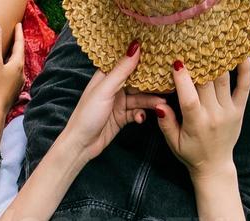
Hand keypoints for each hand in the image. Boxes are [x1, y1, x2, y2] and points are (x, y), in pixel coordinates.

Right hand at [0, 22, 25, 119]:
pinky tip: (7, 70)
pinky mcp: (13, 91)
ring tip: (10, 51)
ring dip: (14, 56)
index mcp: (18, 64)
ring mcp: (18, 83)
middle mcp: (21, 73)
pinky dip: (11, 67)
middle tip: (15, 35)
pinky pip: (14, 74)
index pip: (19, 44)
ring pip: (17, 65)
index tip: (18, 24)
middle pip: (20, 54)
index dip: (18, 33)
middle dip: (17, 44)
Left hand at [58, 42, 168, 162]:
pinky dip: (141, 114)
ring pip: (140, 98)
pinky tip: (141, 118)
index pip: (126, 61)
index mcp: (106, 76)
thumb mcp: (105, 90)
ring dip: (150, 101)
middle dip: (151, 82)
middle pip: (137, 80)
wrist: (81, 145)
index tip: (159, 51)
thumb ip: (121, 70)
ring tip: (161, 103)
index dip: (141, 56)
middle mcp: (113, 87)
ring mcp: (119, 103)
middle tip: (167, 81)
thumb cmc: (87, 115)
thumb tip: (135, 46)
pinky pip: (137, 112)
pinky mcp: (123, 117)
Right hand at [155, 58, 249, 178]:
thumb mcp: (173, 143)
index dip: (183, 79)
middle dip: (199, 64)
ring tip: (212, 44)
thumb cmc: (191, 153)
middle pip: (207, 83)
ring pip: (223, 80)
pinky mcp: (239, 109)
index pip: (189, 98)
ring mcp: (229, 111)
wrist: (215, 166)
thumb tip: (160, 104)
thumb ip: (166, 123)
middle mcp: (214, 115)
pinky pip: (245, 86)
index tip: (177, 62)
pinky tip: (241, 54)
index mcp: (196, 124)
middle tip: (192, 46)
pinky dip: (245, 69)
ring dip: (218, 60)